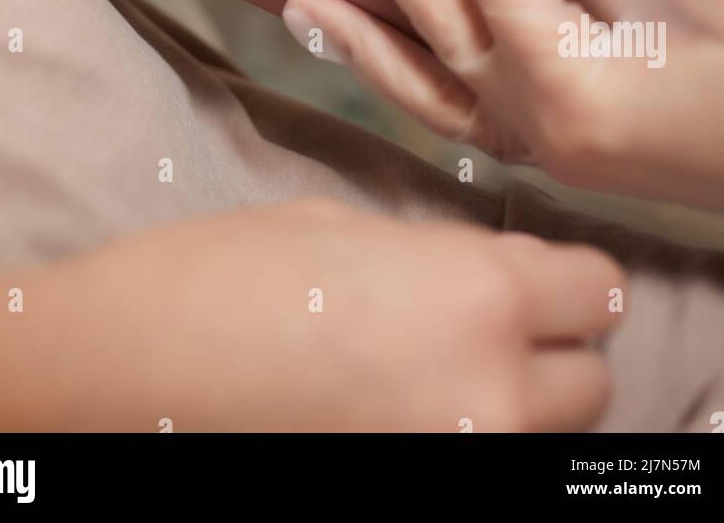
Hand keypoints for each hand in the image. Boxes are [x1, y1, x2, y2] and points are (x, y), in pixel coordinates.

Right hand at [84, 199, 618, 431]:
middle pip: (589, 382)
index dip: (566, 278)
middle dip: (546, 349)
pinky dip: (457, 436)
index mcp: (478, 297)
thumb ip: (442, 256)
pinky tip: (395, 410)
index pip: (600, 292)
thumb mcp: (344, 228)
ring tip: (430, 373)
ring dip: (508, 402)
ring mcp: (455, 468)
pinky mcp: (416, 501)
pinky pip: (476, 464)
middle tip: (478, 327)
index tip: (539, 277)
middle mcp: (490, 396)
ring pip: (540, 437)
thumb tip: (490, 279)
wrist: (123, 373)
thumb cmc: (222, 277)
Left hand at [284, 0, 723, 210]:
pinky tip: (391, 62)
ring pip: (432, 91)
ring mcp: (550, 150)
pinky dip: (421, 83)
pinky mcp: (567, 150)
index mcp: (570, 90)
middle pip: (430, 26)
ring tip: (300, 6)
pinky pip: (467, 120)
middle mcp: (541, 131)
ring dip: (369, 40)